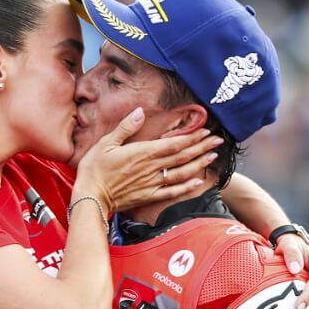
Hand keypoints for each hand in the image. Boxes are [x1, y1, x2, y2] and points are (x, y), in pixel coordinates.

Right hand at [75, 107, 223, 212]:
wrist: (90, 197)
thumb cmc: (94, 170)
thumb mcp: (105, 143)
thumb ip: (125, 128)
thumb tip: (139, 111)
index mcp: (142, 153)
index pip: (174, 143)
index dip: (192, 137)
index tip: (205, 131)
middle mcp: (151, 168)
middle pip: (182, 156)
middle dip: (201, 147)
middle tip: (218, 140)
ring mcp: (151, 184)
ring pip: (181, 173)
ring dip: (199, 164)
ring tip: (212, 156)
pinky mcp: (148, 196)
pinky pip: (172, 192)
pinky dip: (187, 187)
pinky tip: (197, 181)